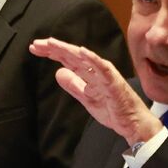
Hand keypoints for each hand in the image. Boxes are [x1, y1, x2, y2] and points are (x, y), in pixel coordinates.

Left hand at [30, 37, 161, 144]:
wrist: (132, 123)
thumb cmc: (114, 109)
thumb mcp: (86, 98)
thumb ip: (73, 85)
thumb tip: (58, 73)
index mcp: (90, 74)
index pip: (68, 60)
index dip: (51, 53)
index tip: (35, 49)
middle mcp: (97, 70)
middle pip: (72, 56)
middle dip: (54, 49)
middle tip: (36, 44)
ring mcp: (106, 75)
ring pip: (84, 59)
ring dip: (69, 50)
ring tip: (53, 44)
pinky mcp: (113, 82)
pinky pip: (103, 69)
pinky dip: (93, 59)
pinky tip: (82, 52)